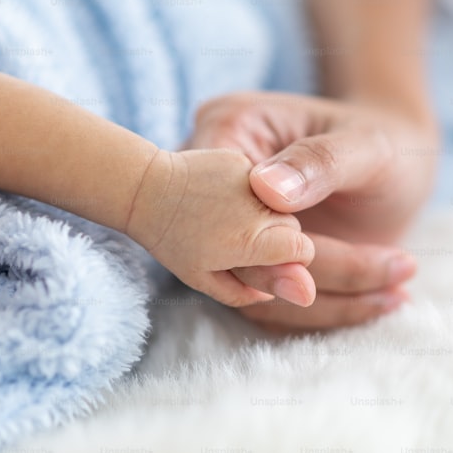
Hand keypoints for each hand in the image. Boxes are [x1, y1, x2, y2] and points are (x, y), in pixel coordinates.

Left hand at [126, 148, 315, 306]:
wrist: (148, 190)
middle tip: (238, 241)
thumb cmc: (174, 242)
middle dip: (276, 238)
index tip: (266, 260)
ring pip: (280, 203)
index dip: (290, 260)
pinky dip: (251, 191)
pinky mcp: (240, 158)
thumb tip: (304, 294)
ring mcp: (251, 177)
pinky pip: (262, 181)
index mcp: (252, 240)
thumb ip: (257, 288)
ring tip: (228, 218)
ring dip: (265, 213)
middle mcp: (260, 205)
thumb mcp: (210, 278)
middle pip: (293, 227)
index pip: (303, 250)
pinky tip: (222, 196)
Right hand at [186, 92, 439, 329]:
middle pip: (230, 248)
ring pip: (252, 288)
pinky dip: (328, 309)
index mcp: (230, 128)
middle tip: (374, 280)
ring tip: (396, 292)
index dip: (258, 236)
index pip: (218, 197)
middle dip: (296, 277)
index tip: (310, 254)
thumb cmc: (385, 139)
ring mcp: (234, 228)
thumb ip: (319, 162)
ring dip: (322, 304)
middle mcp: (218, 181)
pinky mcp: (258, 263)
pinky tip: (383, 298)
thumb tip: (266, 190)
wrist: (401, 161)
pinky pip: (276, 303)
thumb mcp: (365, 144)